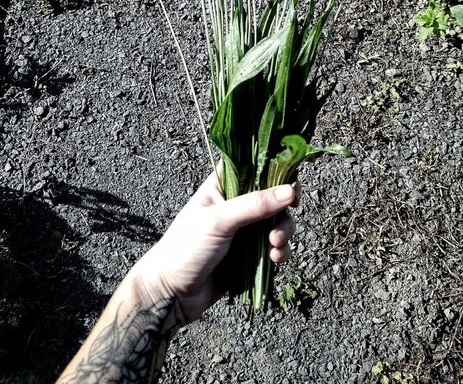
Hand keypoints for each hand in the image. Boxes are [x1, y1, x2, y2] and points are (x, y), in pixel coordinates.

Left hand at [130, 172, 296, 322]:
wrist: (172, 295)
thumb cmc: (185, 249)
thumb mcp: (218, 221)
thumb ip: (254, 205)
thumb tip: (290, 191)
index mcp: (222, 187)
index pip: (253, 167)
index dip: (275, 171)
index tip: (291, 184)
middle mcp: (236, 205)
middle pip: (272, 196)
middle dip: (282, 210)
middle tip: (279, 226)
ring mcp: (244, 231)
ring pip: (277, 222)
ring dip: (284, 232)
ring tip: (275, 246)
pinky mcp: (251, 255)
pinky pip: (276, 247)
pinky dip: (281, 251)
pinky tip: (275, 259)